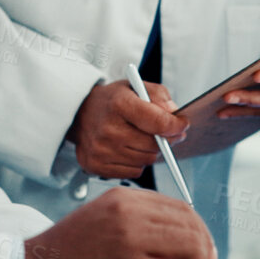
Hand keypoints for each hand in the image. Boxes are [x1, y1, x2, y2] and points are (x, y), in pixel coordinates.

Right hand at [23, 189, 215, 258]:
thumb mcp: (96, 222)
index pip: (179, 208)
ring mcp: (130, 241)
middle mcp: (128, 214)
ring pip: (192, 250)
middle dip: (202, 254)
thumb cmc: (61, 258)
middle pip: (191, 228)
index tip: (202, 250)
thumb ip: (131, 224)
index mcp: (121, 199)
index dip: (198, 231)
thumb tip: (174, 244)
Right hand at [66, 80, 187, 178]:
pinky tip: (126, 149)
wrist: (78, 114)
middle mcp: (108, 129)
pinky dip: (135, 162)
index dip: (176, 125)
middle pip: (154, 145)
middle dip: (164, 140)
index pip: (158, 122)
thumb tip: (174, 114)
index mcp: (119, 104)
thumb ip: (158, 95)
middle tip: (164, 132)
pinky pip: (133, 172)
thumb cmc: (111, 102)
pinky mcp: (96, 166)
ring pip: (145, 161)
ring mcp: (100, 150)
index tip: (182, 124)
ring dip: (149, 152)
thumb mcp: (135, 87)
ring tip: (139, 138)